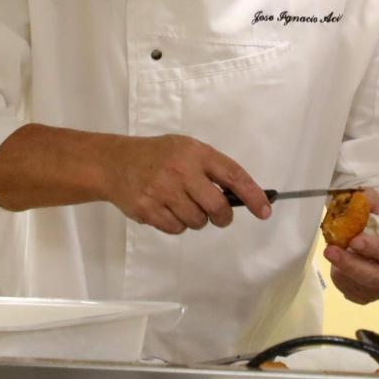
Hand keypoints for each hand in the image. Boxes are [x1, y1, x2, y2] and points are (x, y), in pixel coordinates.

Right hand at [101, 134, 270, 233]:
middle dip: (222, 216)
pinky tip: (166, 209)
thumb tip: (239, 196)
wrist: (114, 163)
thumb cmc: (156, 156)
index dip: (253, 195)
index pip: (232, 175)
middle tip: (218, 215)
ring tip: (180, 204)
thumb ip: (210, 168)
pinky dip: (176, 224)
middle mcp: (181, 171)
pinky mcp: (149, 210)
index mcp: (195, 153)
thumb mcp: (185, 149)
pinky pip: (176, 229)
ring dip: (195, 219)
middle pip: (217, 207)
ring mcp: (163, 192)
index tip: (264, 211)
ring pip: (197, 221)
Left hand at [323, 188, 378, 304]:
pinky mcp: (367, 298)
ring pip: (355, 283)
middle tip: (329, 251)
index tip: (354, 241)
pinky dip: (339, 275)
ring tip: (335, 251)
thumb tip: (350, 195)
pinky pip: (348, 289)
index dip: (373, 247)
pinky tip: (341, 263)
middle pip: (371, 275)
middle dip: (348, 263)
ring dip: (340, 267)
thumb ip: (371, 201)